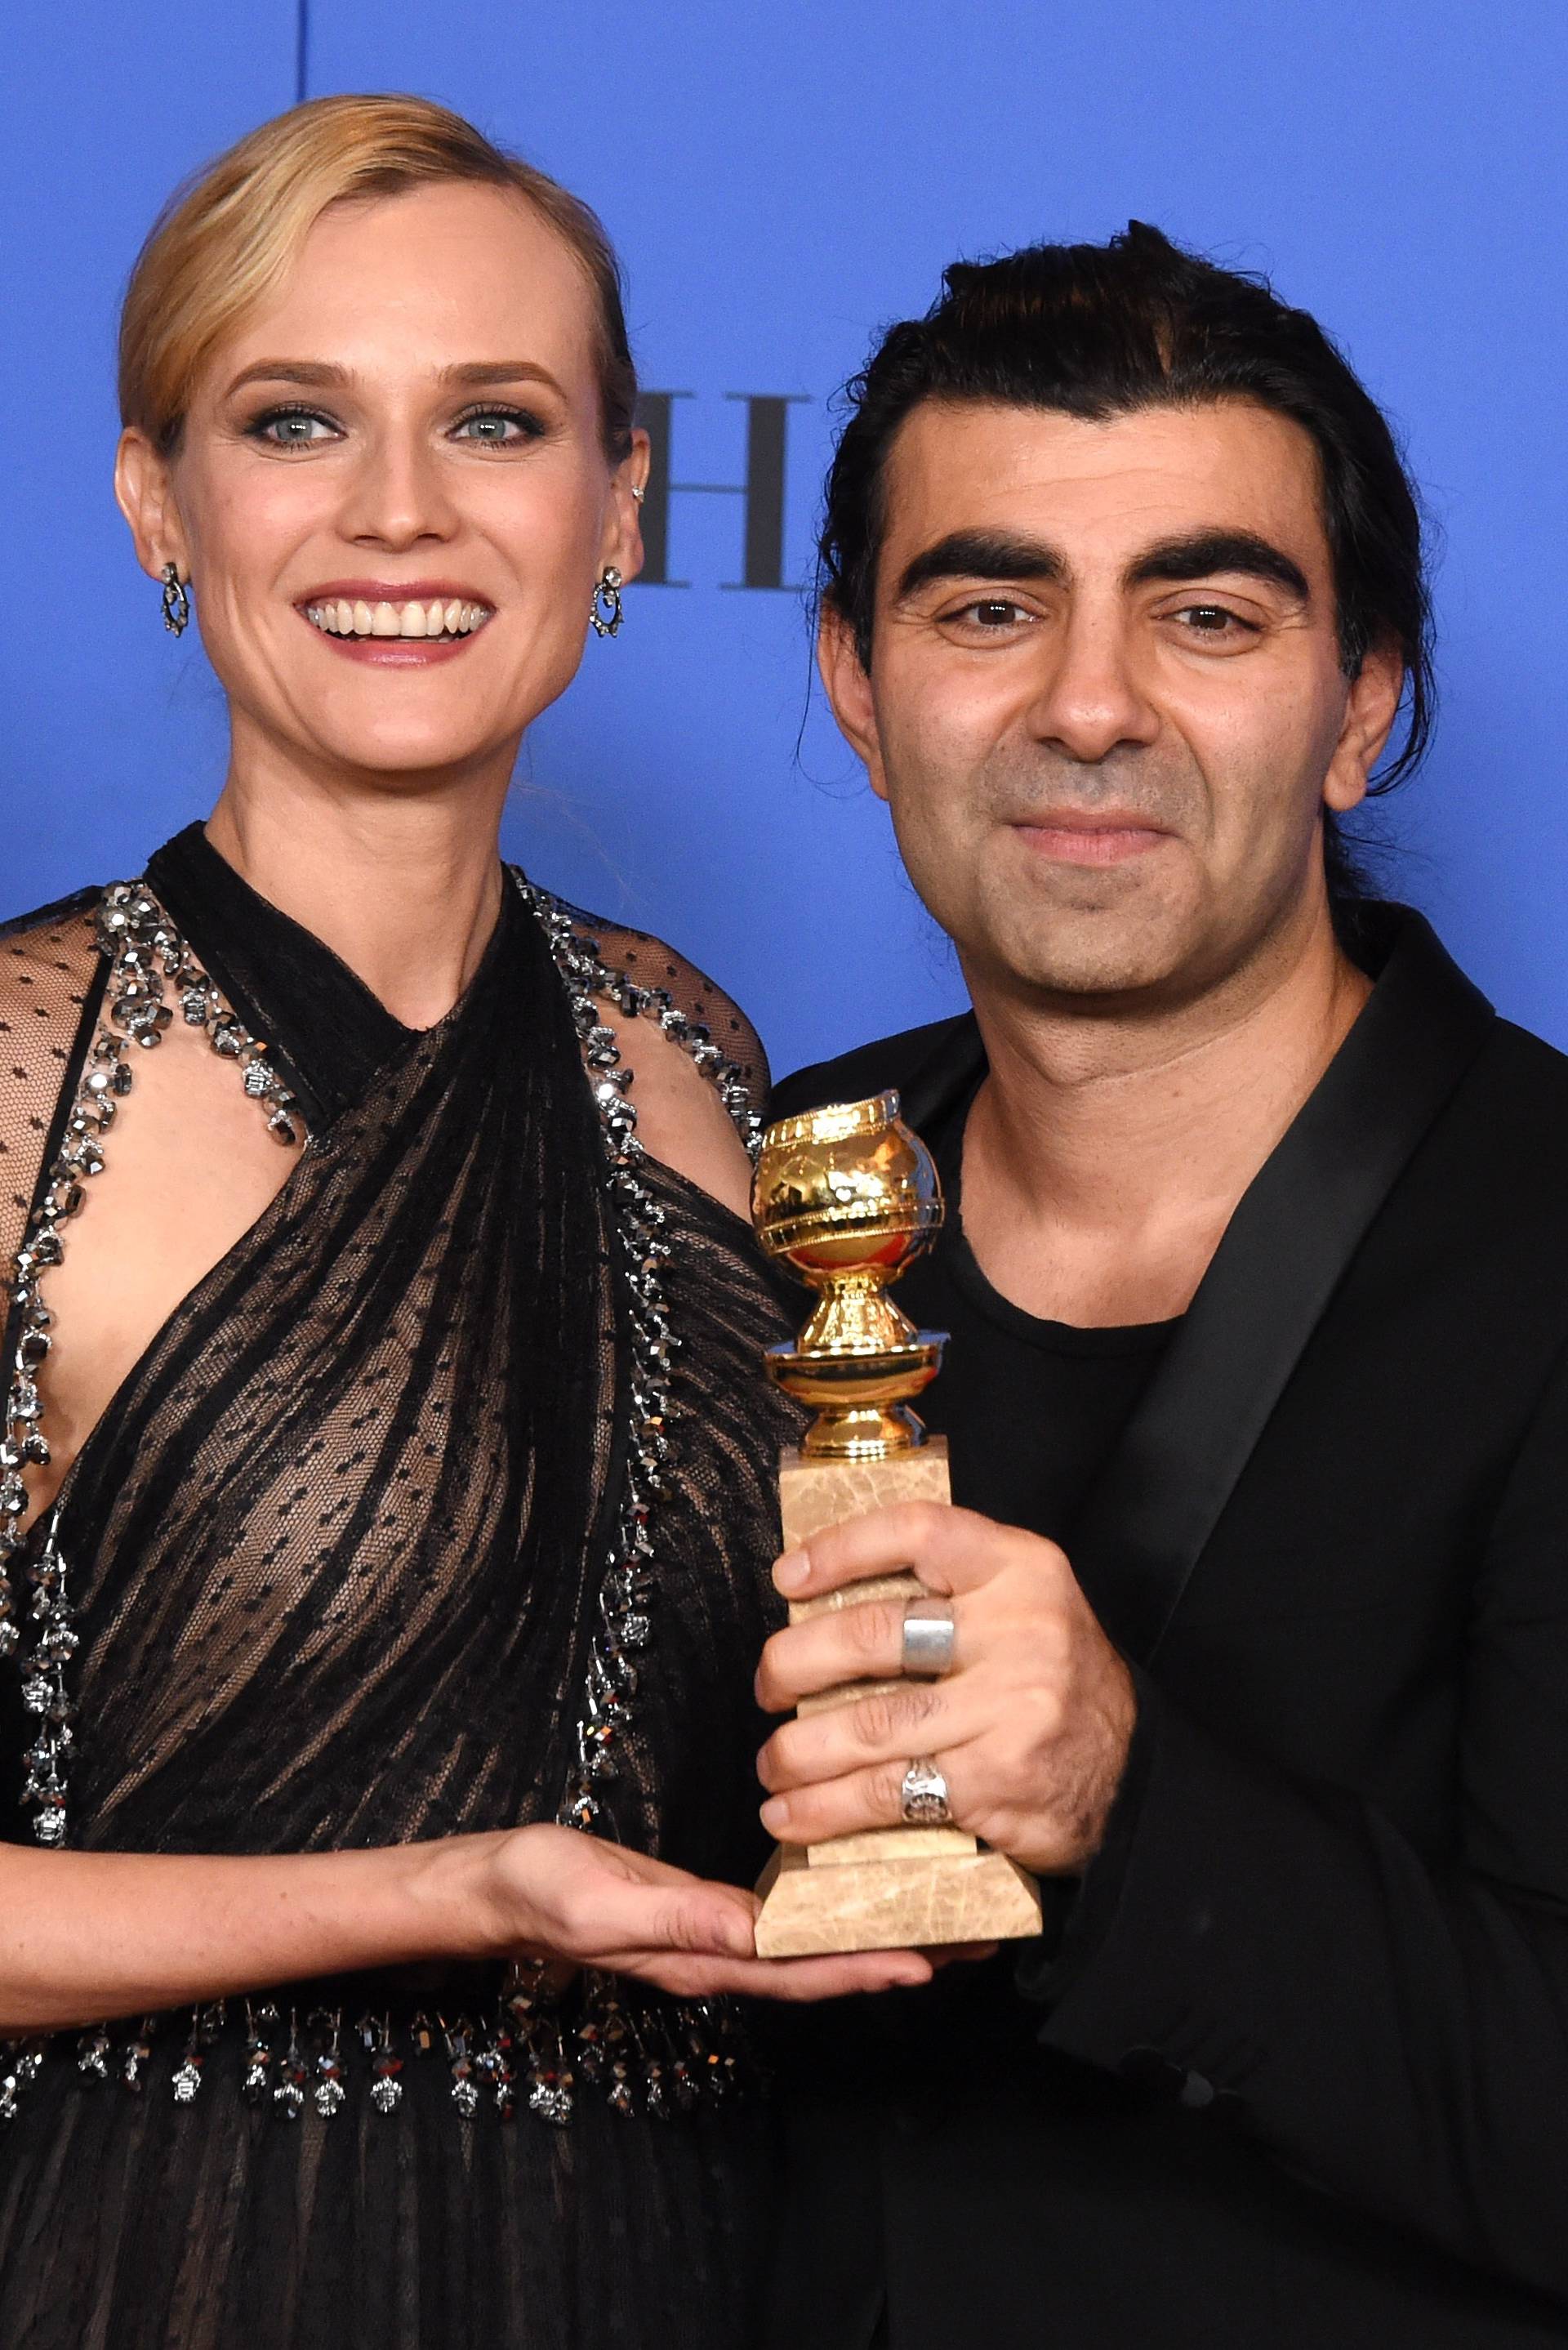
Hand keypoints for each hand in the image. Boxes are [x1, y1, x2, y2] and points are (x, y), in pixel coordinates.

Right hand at [476, 1822, 936, 2000]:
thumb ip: (670, 1917)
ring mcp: (715, 1934)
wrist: (496, 1887)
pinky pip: (786, 1917)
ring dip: (877, 1934)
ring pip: (811, 1944)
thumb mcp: (596, 1901)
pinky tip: (862, 1891)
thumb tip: (746, 1931)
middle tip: (972, 1940)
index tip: (928, 1960)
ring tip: (944, 1919)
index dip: (863, 1968)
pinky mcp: (707, 1907)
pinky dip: (833, 1908)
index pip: (798, 1973)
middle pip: (822, 1967)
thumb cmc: (539, 1892)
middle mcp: (718, 1955)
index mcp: (699, 1959)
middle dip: (896, 1956)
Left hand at [754, 1503, 1135, 1876]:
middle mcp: (1020, 1630)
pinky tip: (793, 1815)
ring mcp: (1011, 1708)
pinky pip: (889, 1791)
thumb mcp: (1024, 1604)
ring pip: (870, 1724)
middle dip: (795, 1662)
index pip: (918, 1530)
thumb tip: (821, 1598)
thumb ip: (950, 1588)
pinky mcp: (996, 1781)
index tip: (786, 1578)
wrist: (1133, 1774)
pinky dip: (826, 1808)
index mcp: (1020, 1569)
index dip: (840, 1547)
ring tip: (772, 1763)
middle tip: (768, 1685)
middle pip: (875, 1634)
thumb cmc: (1051, 1680)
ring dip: (798, 1750)